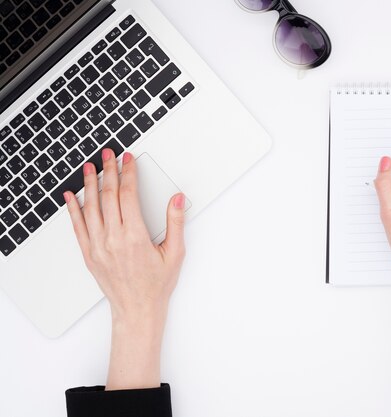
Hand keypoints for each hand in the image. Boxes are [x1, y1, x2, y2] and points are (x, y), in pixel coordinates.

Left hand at [64, 150, 185, 389]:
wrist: (137, 310)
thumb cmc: (156, 284)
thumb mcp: (175, 253)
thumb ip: (176, 222)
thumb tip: (177, 199)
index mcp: (135, 236)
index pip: (128, 195)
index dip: (129, 173)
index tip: (129, 160)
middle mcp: (113, 239)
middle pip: (108, 196)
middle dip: (109, 171)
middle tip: (108, 155)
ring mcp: (98, 247)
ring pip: (90, 207)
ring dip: (89, 184)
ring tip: (90, 167)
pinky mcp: (89, 254)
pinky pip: (78, 226)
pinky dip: (73, 209)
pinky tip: (72, 196)